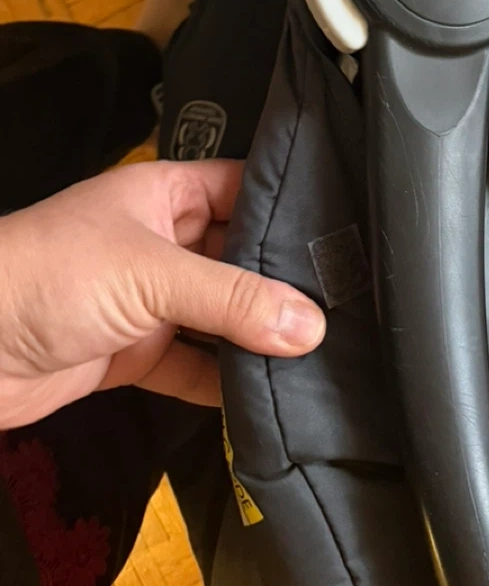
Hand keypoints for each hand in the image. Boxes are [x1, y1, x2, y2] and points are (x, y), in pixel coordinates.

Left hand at [0, 159, 324, 428]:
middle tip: (345, 304)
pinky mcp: (133, 354)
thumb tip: (310, 325)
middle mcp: (162, 241)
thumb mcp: (153, 275)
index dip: (292, 208)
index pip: (246, 188)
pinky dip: (224, 384)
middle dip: (284, 283)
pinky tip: (262, 398)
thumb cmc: (45, 275)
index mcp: (165, 193)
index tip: (347, 236)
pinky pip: (194, 367)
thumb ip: (234, 301)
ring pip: (221, 317)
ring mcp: (147, 300)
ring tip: (319, 355)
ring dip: (257, 339)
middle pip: (240, 257)